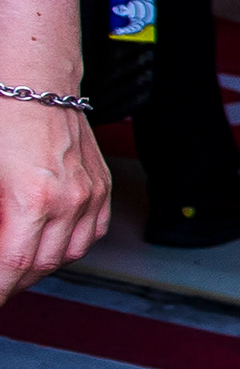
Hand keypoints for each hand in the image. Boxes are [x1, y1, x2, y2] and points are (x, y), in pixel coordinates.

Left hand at [0, 96, 108, 294]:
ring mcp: (91, 193)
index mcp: (34, 197)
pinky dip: (71, 245)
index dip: (1, 289)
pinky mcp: (100, 186)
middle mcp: (70, 199)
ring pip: (71, 254)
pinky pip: (91, 233)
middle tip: (0, 282)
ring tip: (19, 263)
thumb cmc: (1, 114)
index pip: (15, 264)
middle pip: (44, 265)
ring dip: (42, 265)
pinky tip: (50, 241)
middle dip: (16, 279)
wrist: (34, 79)